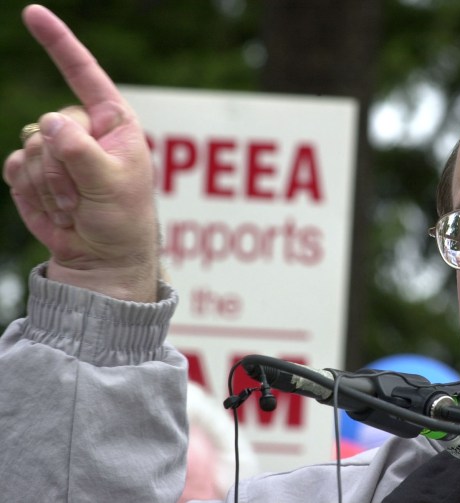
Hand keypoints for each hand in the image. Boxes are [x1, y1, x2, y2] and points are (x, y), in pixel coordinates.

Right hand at [3, 5, 157, 301]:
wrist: (102, 256)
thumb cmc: (122, 220)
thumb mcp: (112, 186)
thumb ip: (81, 152)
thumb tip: (48, 122)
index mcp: (114, 123)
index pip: (85, 75)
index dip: (59, 44)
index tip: (32, 13)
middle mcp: (82, 130)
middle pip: (50, 123)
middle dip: (62, 166)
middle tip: (83, 197)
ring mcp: (54, 150)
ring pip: (28, 147)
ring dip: (48, 185)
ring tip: (75, 206)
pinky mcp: (32, 171)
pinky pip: (14, 167)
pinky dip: (31, 192)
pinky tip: (56, 208)